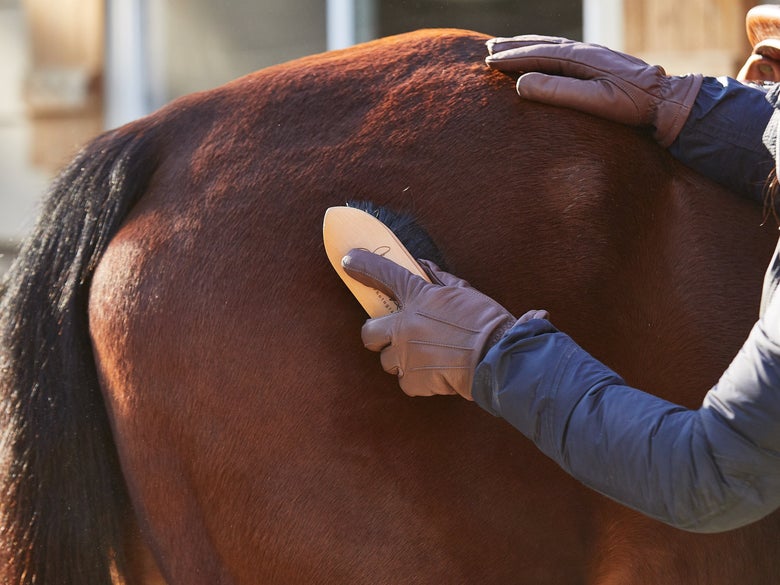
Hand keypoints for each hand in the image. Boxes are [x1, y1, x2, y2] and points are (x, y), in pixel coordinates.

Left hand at [342, 249, 546, 398]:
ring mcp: (406, 354)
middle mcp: (405, 325)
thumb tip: (424, 266)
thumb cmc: (485, 322)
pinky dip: (417, 380)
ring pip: (386, 360)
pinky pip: (405, 381)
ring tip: (424, 358)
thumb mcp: (464, 292)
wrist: (496, 357)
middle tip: (390, 336)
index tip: (348, 261)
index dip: (362, 265)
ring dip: (400, 359)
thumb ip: (439, 279)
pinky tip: (435, 375)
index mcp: (418, 297)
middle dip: (375, 336)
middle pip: (368, 332)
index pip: (383, 274)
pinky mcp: (413, 380)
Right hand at [485, 35, 702, 146]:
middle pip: (542, 44)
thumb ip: (559, 92)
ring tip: (506, 47)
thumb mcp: (596, 102)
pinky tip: (541, 56)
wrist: (667, 100)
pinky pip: (562, 52)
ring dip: (527, 45)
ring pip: (551, 45)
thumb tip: (522, 83)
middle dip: (514, 46)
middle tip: (488, 48)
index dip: (512, 57)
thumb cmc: (632, 106)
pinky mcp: (598, 64)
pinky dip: (544, 51)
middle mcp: (585, 51)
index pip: (538, 54)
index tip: (488, 61)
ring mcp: (592, 56)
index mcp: (581, 58)